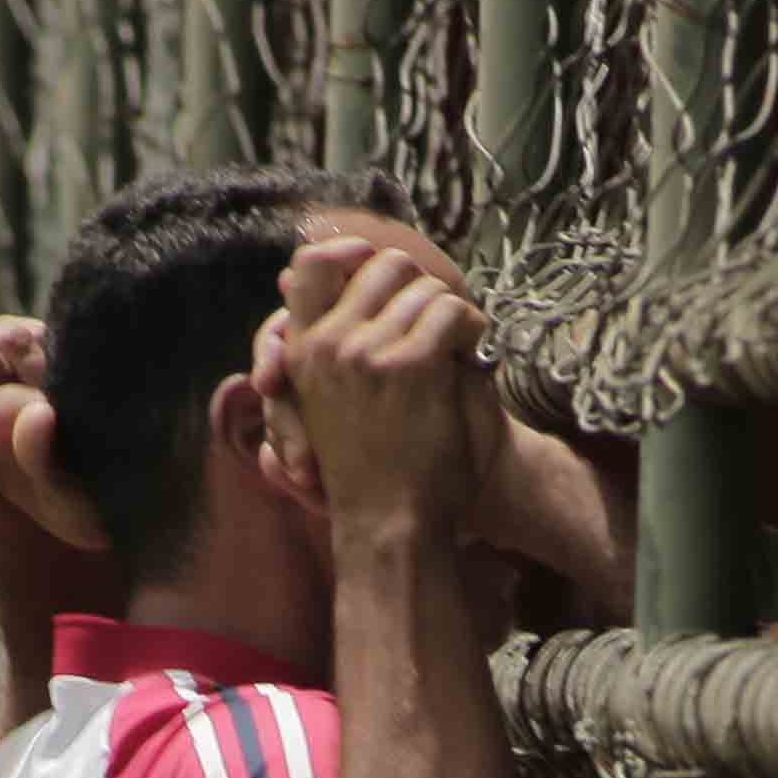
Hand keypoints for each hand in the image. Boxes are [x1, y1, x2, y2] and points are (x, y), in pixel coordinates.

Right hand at [260, 236, 499, 539]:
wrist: (393, 525)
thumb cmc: (370, 469)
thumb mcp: (328, 402)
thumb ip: (335, 343)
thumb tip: (337, 281)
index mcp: (302, 352)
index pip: (309, 268)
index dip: (347, 253)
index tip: (376, 260)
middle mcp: (326, 344)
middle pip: (381, 265)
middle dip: (417, 281)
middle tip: (437, 310)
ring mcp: (364, 351)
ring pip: (423, 289)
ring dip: (452, 312)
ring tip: (460, 343)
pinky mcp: (406, 365)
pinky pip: (449, 313)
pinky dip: (472, 329)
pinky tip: (474, 355)